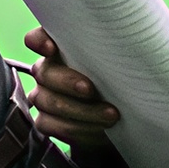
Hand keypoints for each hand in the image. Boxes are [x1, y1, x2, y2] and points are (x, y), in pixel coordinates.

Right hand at [24, 28, 115, 150]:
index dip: (38, 41)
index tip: (51, 48)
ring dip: (82, 111)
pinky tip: (100, 129)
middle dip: (68, 82)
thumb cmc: (118, 81)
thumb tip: (131, 48)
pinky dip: (78, 129)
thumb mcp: (119, 64)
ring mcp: (43, 96)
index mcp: (61, 49)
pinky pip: (51, 125)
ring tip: (111, 115)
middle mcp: (47, 70)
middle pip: (44, 73)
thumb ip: (114, 53)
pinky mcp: (45, 121)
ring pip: (49, 102)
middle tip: (91, 90)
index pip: (38, 38)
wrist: (118, 119)